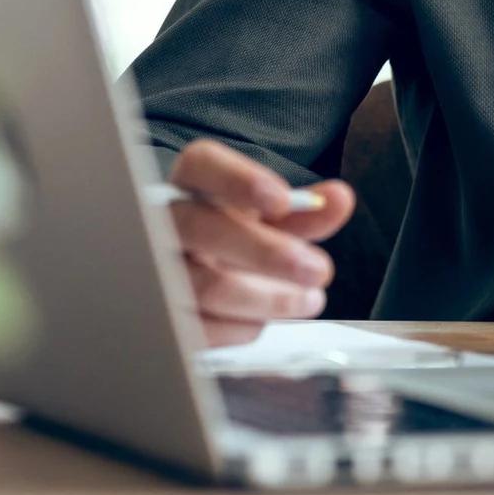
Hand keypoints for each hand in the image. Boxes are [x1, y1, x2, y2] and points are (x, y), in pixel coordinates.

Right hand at [165, 139, 354, 345]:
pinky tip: (263, 319)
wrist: (190, 285)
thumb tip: (340, 199)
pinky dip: (242, 327)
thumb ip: (303, 211)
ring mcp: (153, 272)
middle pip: (201, 229)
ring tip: (310, 299)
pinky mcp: (158, 319)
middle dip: (267, 252)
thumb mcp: (267, 223)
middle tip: (319, 270)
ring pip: (205, 286)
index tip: (282, 200)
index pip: (201, 165)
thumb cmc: (232, 242)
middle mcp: (164, 224)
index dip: (238, 180)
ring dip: (268, 298)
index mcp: (193, 187)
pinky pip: (201, 329)